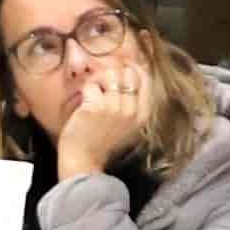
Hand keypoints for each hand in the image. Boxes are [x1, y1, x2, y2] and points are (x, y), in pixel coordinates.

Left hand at [48, 52, 149, 182]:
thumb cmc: (102, 142)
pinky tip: (84, 103)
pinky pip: (91, 85)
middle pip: (127, 72)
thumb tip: (130, 71)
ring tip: (92, 94)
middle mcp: (132, 110)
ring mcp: (115, 108)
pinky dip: (85, 90)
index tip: (120, 68)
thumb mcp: (127, 124)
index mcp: (143, 114)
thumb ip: (132, 102)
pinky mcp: (96, 107)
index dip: (132, 68)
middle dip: (112, 73)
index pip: (145, 77)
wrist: (84, 161)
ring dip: (97, 80)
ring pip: (108, 74)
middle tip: (101, 85)